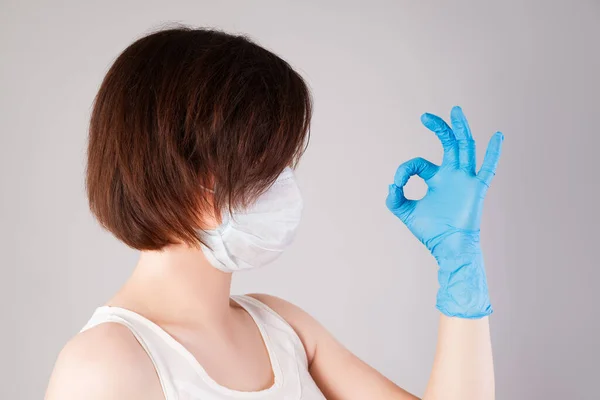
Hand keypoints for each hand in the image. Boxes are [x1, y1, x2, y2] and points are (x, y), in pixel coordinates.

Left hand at [386, 106, 503, 317]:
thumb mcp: (406, 213)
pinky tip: (498, 135)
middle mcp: (452, 175)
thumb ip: (394, 199)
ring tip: (455, 110)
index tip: (398, 183)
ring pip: (466, 147)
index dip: (405, 169)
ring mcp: (465, 179)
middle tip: (425, 116)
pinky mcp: (477, 188)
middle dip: (439, 128)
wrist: (448, 246)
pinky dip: (494, 152)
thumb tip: (392, 185)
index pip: (418, 163)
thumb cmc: (431, 232)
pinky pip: (488, 168)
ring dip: (461, 129)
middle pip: (449, 144)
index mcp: (436, 179)